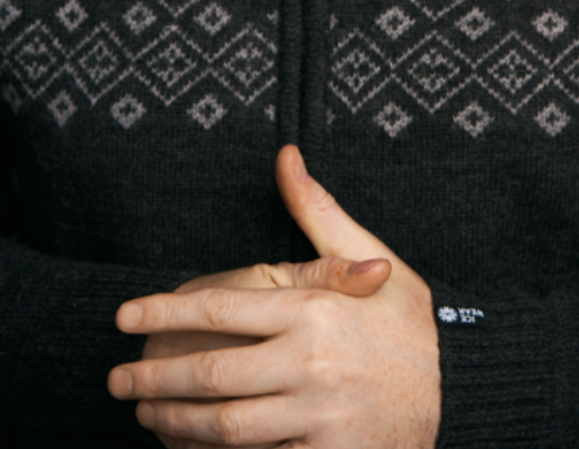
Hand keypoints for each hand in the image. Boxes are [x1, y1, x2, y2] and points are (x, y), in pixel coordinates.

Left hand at [108, 144, 440, 448]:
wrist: (462, 390)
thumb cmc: (410, 321)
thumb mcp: (370, 254)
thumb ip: (317, 210)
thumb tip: (285, 156)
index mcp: (313, 309)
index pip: (219, 308)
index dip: (163, 312)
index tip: (123, 316)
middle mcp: (310, 363)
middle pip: (211, 374)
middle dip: (154, 377)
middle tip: (117, 378)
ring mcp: (318, 418)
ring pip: (225, 427)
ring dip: (175, 422)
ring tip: (145, 412)